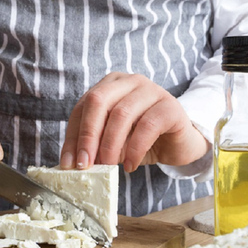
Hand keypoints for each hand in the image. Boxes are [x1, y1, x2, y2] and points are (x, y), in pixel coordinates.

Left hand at [60, 72, 209, 172]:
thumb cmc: (142, 140)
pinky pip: (148, 125)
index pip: (83, 106)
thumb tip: (71, 163)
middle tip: (85, 164)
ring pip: (122, 113)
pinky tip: (131, 164)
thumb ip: (94, 146)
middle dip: (88, 135)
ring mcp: (152, 90)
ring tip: (108, 166)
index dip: (73, 135)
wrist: (178, 144)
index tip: (68, 163)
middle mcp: (129, 81)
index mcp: (110, 85)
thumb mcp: (112, 143)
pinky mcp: (170, 106)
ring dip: (110, 144)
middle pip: (98, 101)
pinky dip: (135, 148)